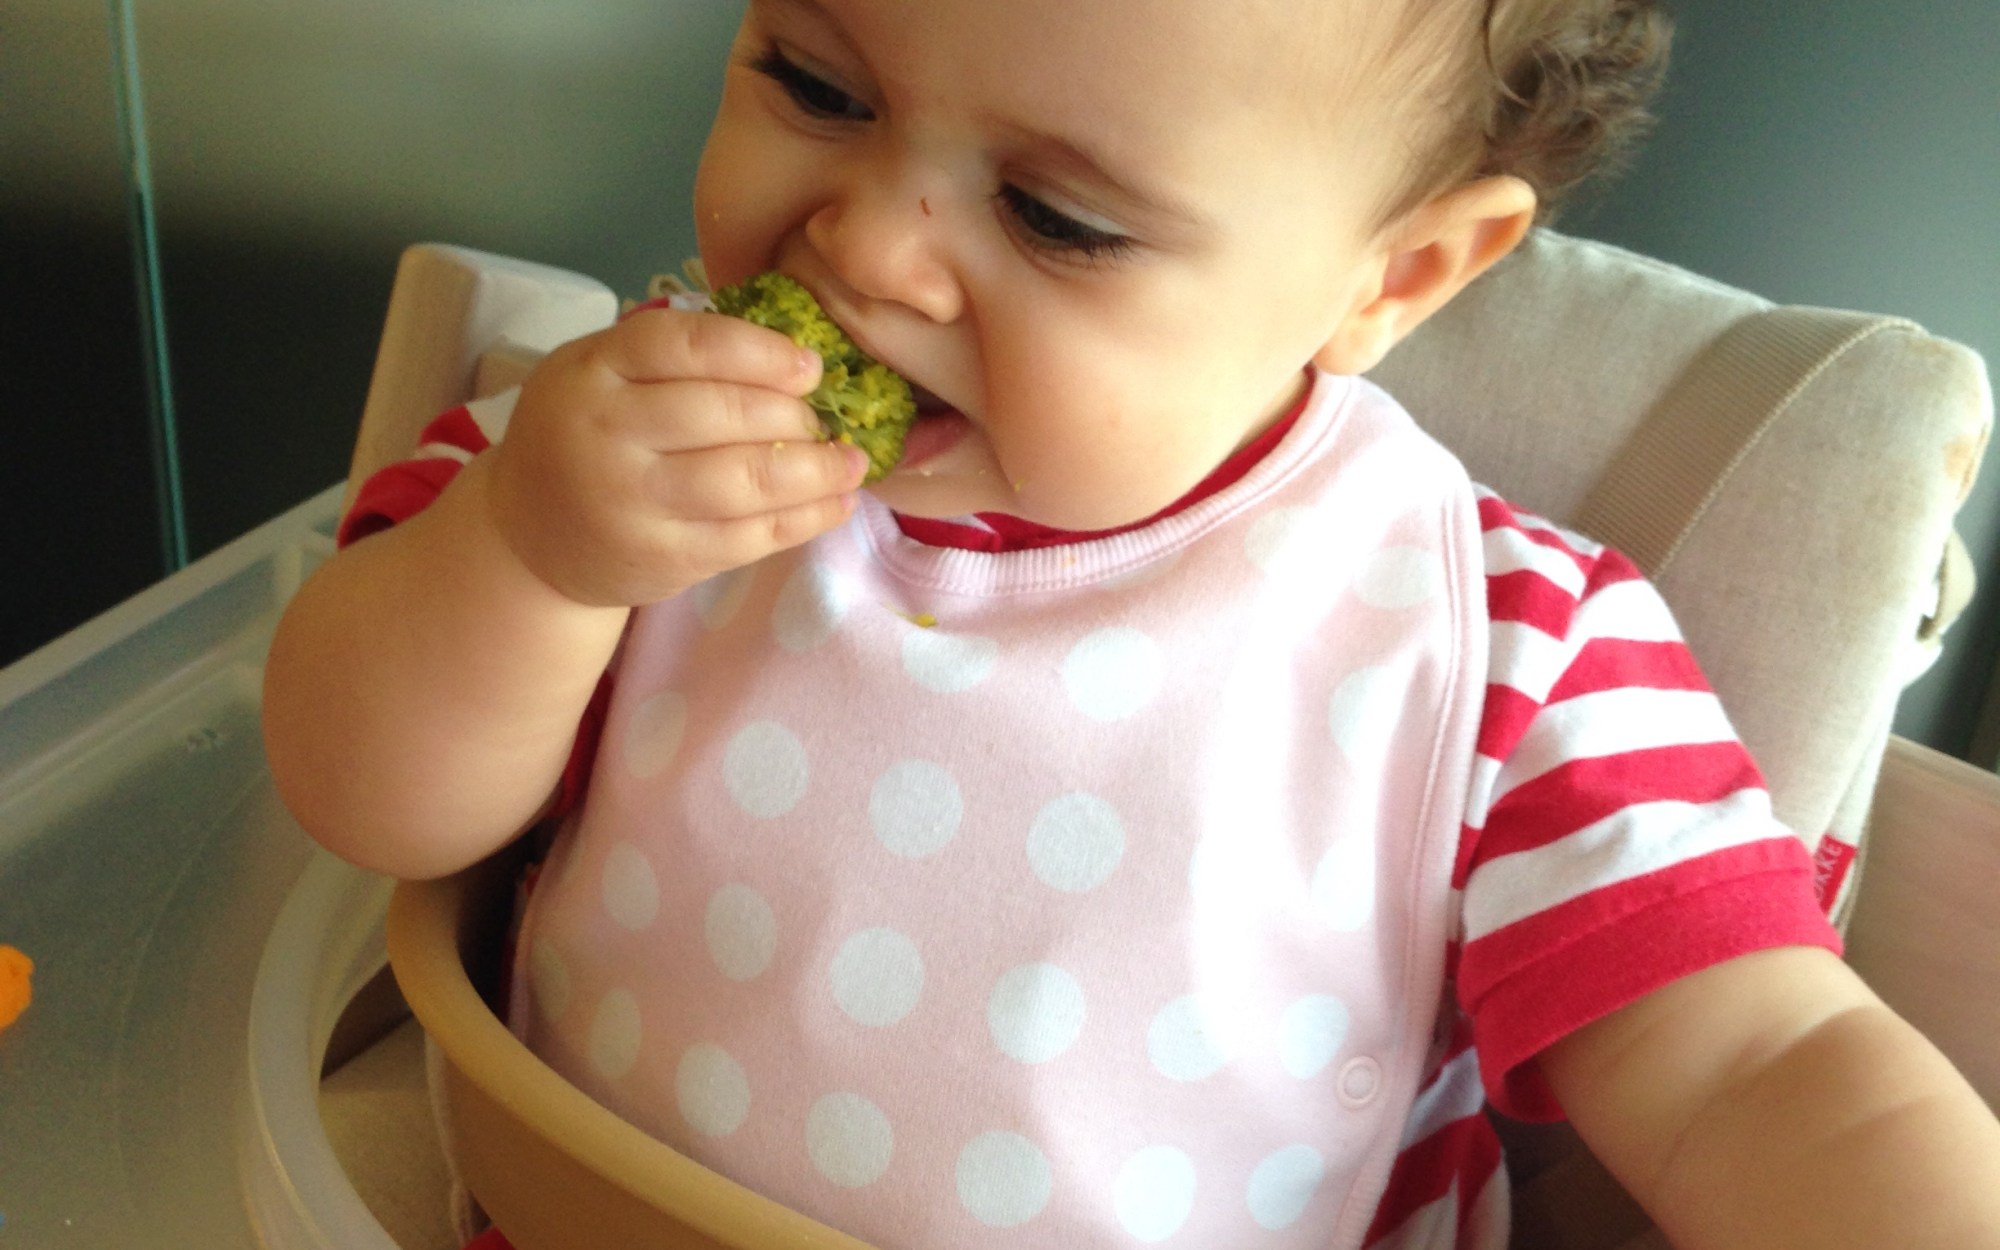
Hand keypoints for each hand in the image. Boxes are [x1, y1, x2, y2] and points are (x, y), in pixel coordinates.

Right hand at [483, 306, 867, 606]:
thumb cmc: (584, 434)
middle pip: (722, 414)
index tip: (808, 366)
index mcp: (592, 372)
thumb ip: (671, 356)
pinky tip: (837, 503)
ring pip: (743, 481)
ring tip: (853, 462)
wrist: (530, 537)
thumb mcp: (598, 373)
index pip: (683, 345)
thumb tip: (789, 350)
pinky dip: (804, 520)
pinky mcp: (663, 560)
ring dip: (815, 471)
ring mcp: (633, 504)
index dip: (757, 351)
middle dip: (793, 415)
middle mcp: (606, 435)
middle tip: (826, 418)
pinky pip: (748, 538)